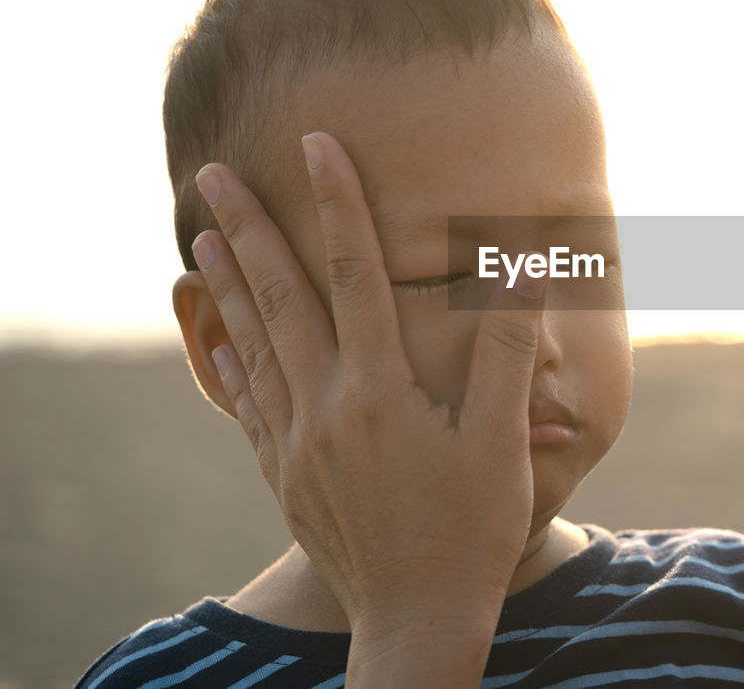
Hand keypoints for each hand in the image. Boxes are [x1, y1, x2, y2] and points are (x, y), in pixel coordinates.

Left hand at [189, 132, 544, 683]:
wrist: (416, 620)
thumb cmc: (471, 529)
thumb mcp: (502, 440)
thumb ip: (508, 351)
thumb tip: (523, 271)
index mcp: (379, 389)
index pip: (355, 273)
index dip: (337, 203)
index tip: (317, 145)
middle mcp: (325, 406)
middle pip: (279, 298)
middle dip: (247, 228)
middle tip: (211, 172)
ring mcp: (297, 442)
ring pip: (252, 344)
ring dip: (225, 285)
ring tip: (197, 237)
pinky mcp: (285, 474)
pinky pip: (247, 401)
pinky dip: (228, 358)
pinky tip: (218, 337)